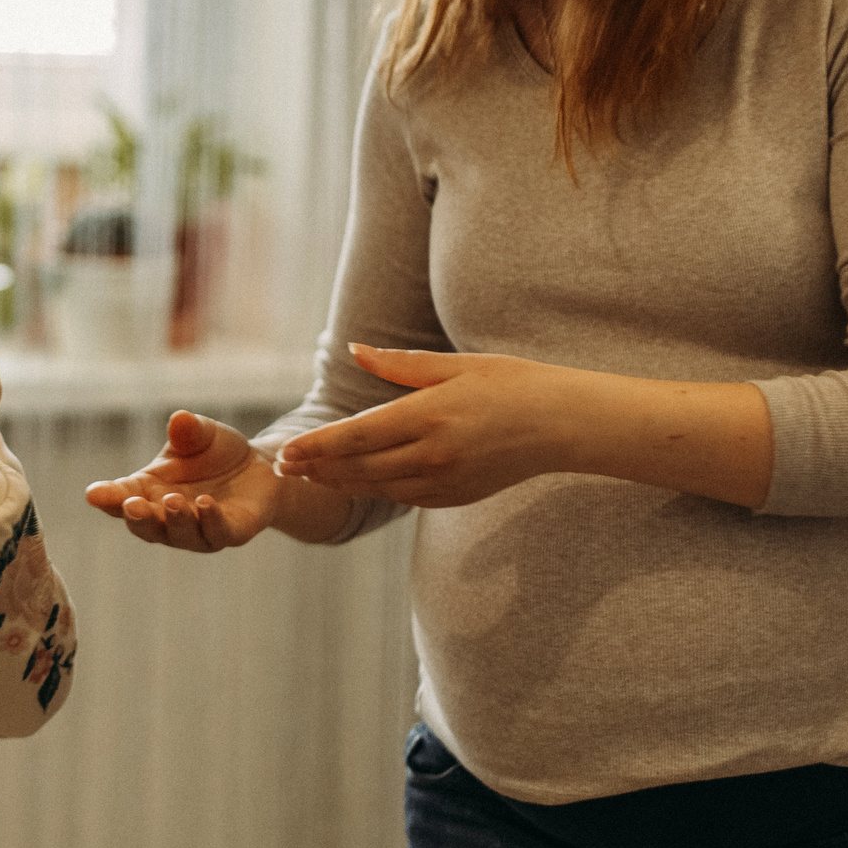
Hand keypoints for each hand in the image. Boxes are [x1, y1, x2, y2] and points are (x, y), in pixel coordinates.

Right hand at [82, 411, 281, 551]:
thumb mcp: (201, 434)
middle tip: (130, 504)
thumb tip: (180, 419)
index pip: (120, 498)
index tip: (93, 493)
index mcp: (148, 491)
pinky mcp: (230, 533)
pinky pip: (217, 533)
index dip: (107, 497)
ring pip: (179, 535)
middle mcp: (168, 517)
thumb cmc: (215, 452)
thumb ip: (188, 430)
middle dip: (138, 517)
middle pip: (145, 526)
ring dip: (174, 520)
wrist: (259, 467)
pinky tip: (206, 504)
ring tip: (173, 500)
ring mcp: (198, 531)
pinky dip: (210, 521)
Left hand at [272, 345, 574, 507]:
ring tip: (310, 476)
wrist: (562, 425)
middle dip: (317, 468)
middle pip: (358, 467)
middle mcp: (433, 454)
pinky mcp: (456, 497)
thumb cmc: (511, 384)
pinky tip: (354, 482)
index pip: (356, 436)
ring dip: (339, 482)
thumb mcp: (455, 364)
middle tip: (285, 466)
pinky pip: (403, 497)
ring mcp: (445, 480)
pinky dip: (374, 490)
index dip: (316, 446)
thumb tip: (352, 351)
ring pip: (377, 487)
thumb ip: (399, 364)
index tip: (286, 451)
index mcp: (429, 416)